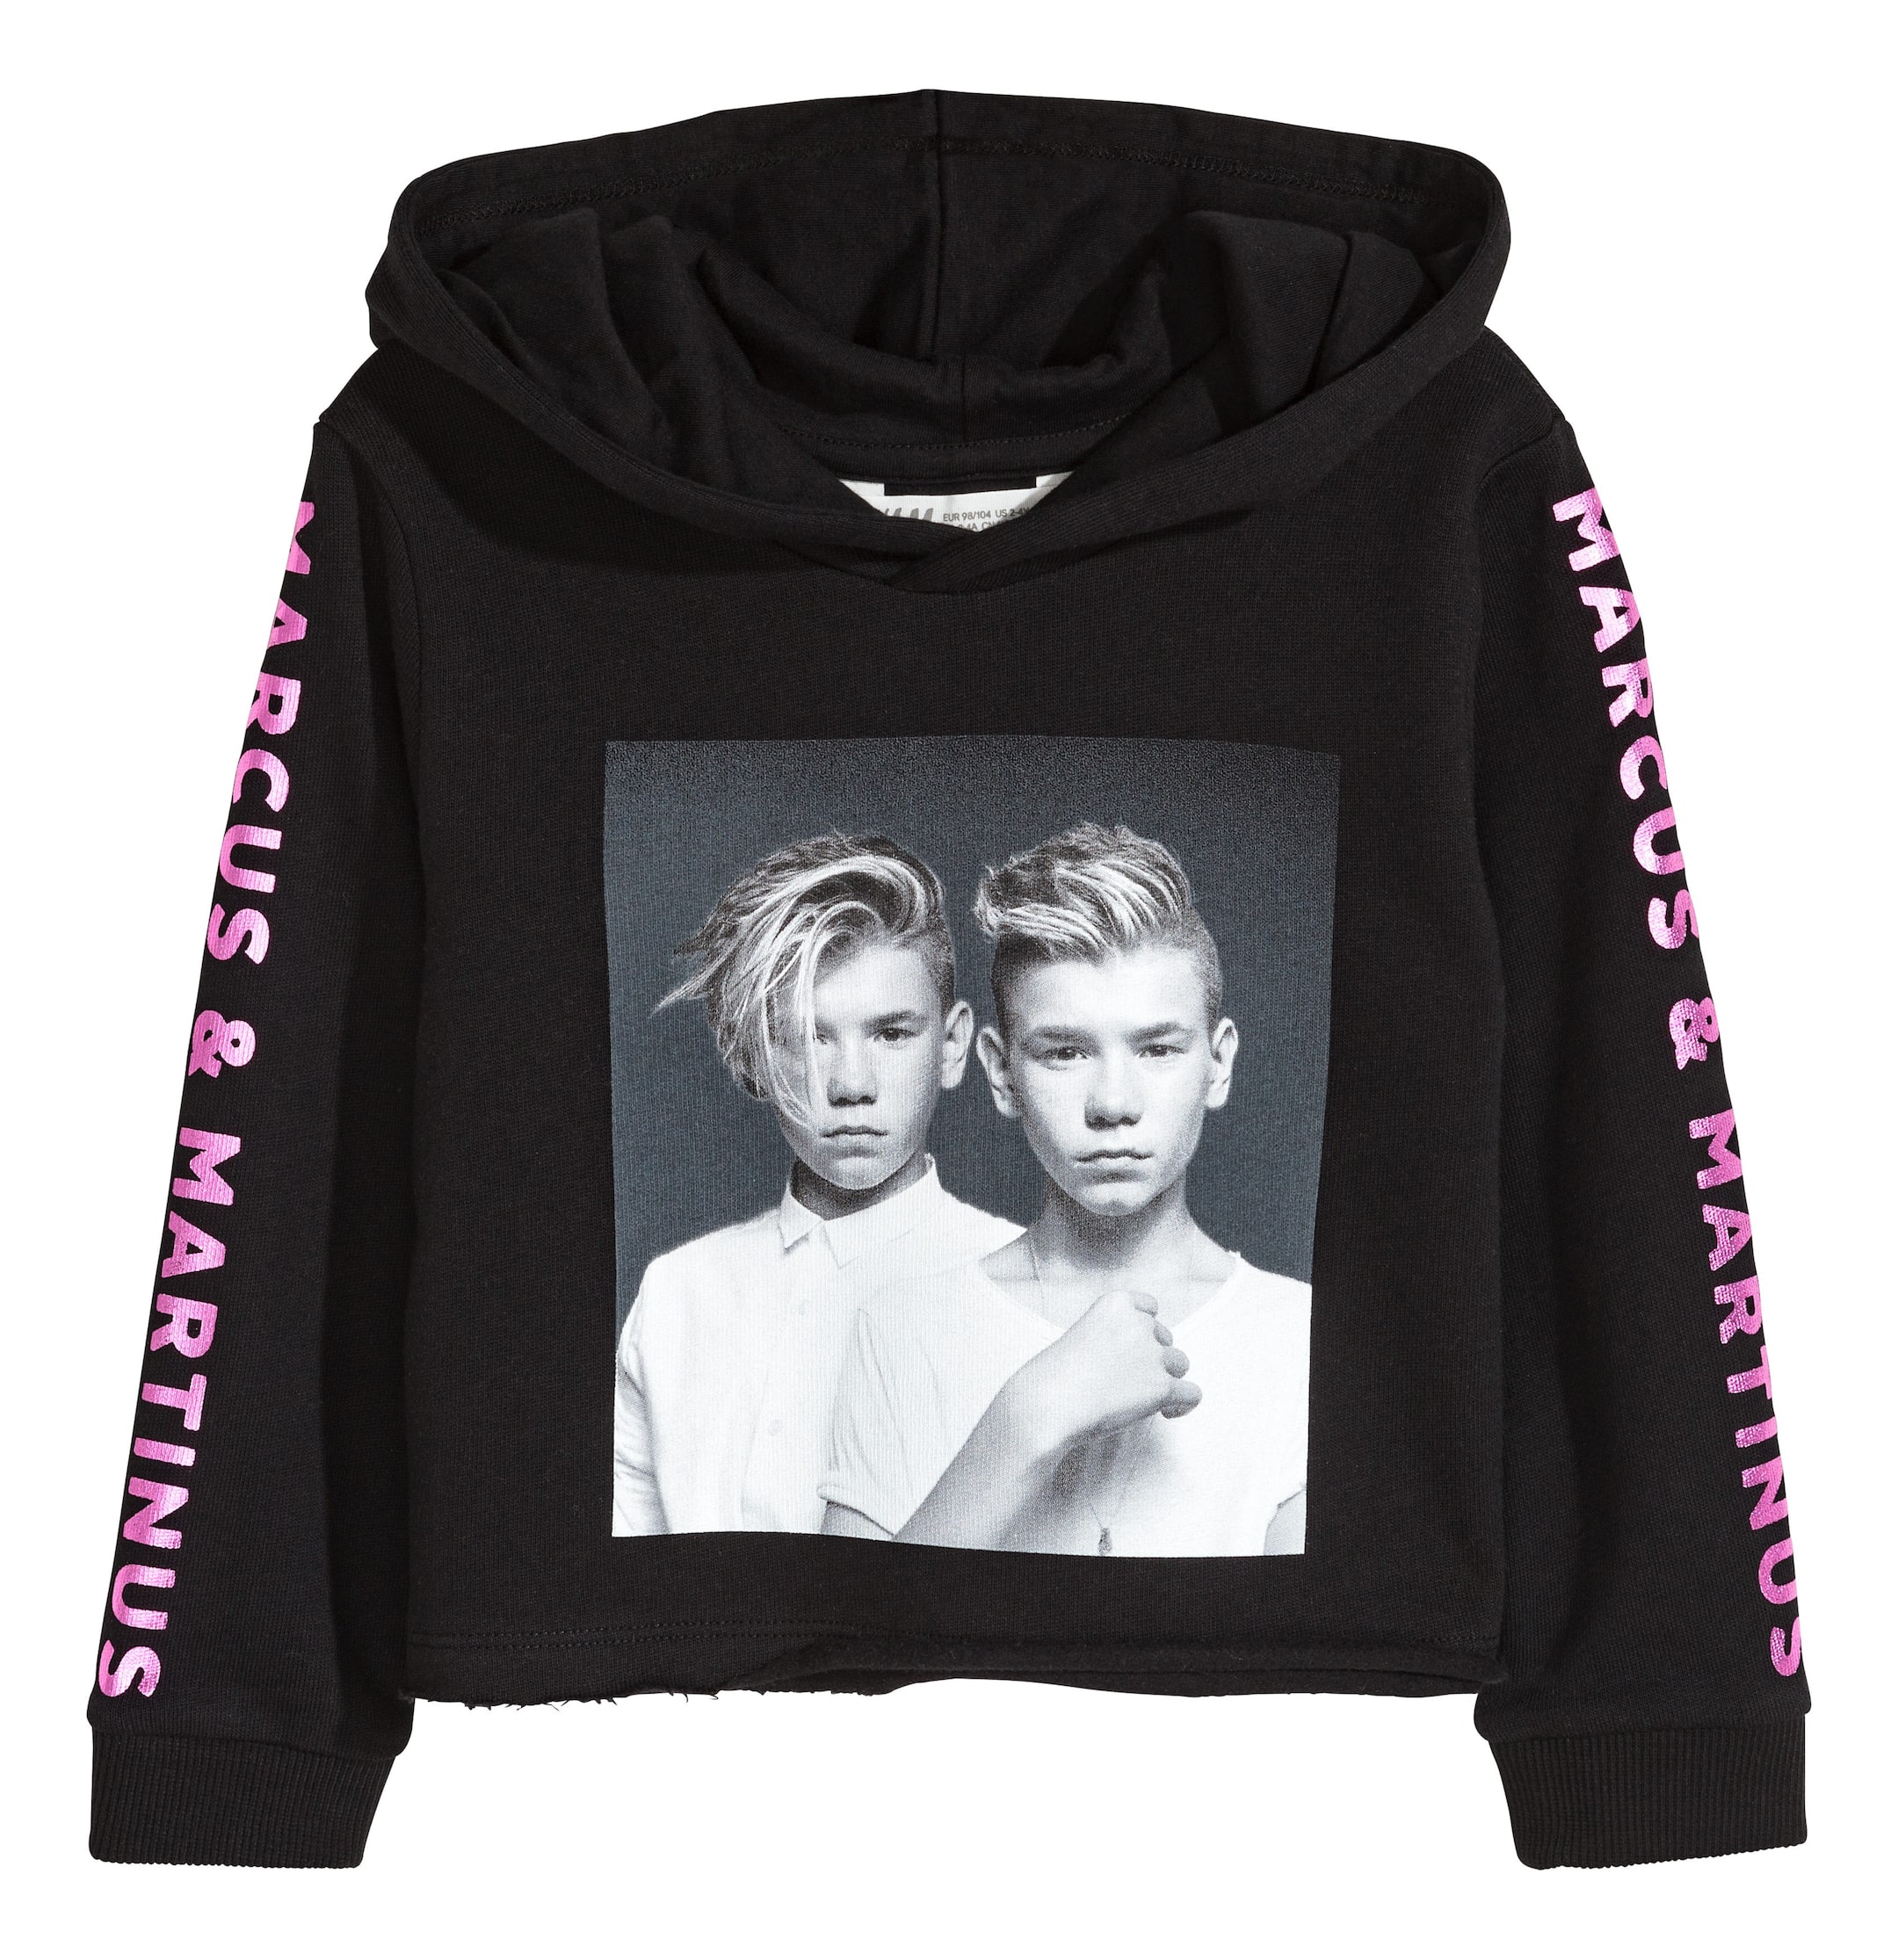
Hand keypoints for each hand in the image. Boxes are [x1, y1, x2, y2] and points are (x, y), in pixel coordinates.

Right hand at [1014, 1288, 1200, 1452]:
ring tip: (1143, 1398)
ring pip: (1180, 1364)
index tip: (1132, 1348)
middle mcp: (1140, 1324)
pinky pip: (1191, 1394)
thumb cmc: (1052, 1376)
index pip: (1149, 1306)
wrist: (1048, 1404)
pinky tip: (1168, 1413)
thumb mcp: (1080, 1335)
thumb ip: (1110, 1336)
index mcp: (1117, 1303)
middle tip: (1128, 1380)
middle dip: (1152, 1357)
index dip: (1144, 1330)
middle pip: (1165, 1338)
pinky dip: (1183, 1404)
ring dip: (1166, 1378)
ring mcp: (1153, 1356)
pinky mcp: (1162, 1387)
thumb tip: (1133, 1361)